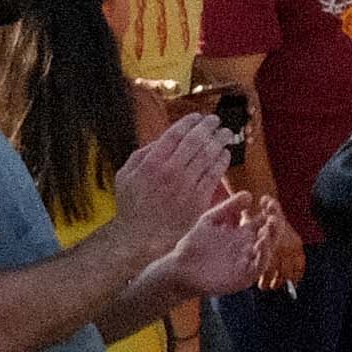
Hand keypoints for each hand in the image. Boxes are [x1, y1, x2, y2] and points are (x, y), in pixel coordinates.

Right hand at [117, 108, 233, 246]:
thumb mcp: (126, 174)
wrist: (140, 234)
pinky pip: (214, 175)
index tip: (197, 116)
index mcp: (151, 163)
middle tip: (216, 120)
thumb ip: (142, 154)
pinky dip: (221, 162)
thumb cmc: (132, 203)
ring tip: (225, 133)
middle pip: (194, 142)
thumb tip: (161, 139)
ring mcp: (186, 185)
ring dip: (219, 141)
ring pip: (207, 157)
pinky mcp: (198, 199)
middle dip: (208, 127)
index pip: (174, 135)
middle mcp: (170, 171)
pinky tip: (225, 154)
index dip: (188, 122)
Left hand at [164, 193, 289, 300]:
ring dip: (273, 236)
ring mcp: (249, 260)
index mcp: (243, 232)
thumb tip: (249, 194)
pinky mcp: (246, 275)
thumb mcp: (210, 220)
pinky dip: (264, 255)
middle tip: (272, 211)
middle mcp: (250, 245)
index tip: (265, 198)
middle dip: (276, 221)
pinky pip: (260, 265)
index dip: (270, 208)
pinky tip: (261, 243)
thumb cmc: (194, 245)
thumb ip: (228, 208)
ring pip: (269, 248)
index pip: (264, 219)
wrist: (181, 268)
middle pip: (271, 232)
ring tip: (270, 224)